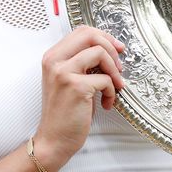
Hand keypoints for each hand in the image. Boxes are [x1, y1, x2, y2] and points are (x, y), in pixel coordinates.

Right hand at [33, 25, 124, 171]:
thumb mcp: (69, 80)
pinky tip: (106, 103)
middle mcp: (54, 61)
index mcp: (52, 57)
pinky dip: (112, 91)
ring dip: (114, 70)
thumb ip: (82, 62)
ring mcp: (64, 72)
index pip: (81, 31)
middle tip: (118, 65)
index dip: (104, 37)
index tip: (116, 49)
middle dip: (111, 47)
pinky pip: (105, 79)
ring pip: (100, 52)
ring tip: (115, 86)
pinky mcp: (76, 86)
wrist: (53, 140)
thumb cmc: (64, 113)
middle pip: (90, 35)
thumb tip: (109, 50)